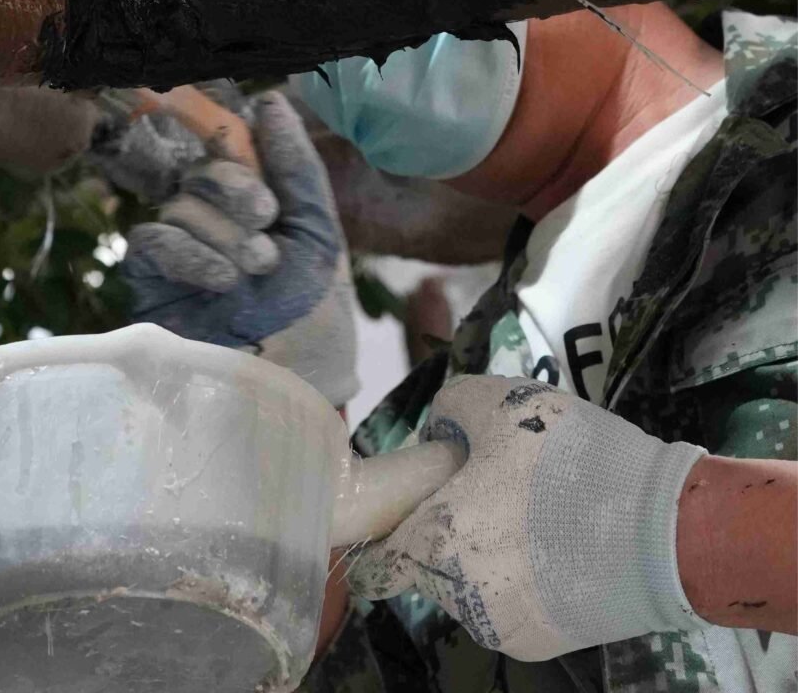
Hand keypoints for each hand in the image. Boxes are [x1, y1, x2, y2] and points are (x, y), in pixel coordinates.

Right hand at [122, 91, 358, 407]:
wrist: (297, 377)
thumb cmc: (316, 308)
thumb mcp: (319, 229)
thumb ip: (297, 167)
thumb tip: (269, 99)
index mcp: (253, 199)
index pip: (227, 146)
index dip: (234, 141)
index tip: (260, 157)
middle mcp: (213, 217)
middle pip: (201, 170)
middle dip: (238, 191)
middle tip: (267, 222)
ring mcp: (180, 246)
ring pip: (181, 205)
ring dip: (224, 234)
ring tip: (255, 270)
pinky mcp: (150, 277)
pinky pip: (153, 239)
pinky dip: (192, 254)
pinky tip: (223, 282)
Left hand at [348, 375, 706, 660]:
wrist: (668, 529)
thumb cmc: (572, 461)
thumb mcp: (502, 401)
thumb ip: (450, 408)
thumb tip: (438, 430)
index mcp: (436, 544)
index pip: (376, 564)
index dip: (380, 535)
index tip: (398, 512)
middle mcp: (459, 599)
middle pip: (427, 564)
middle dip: (444, 529)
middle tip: (484, 489)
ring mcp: (502, 628)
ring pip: (467, 584)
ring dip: (483, 553)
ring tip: (530, 511)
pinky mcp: (544, 643)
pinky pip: (508, 602)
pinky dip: (518, 576)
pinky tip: (554, 543)